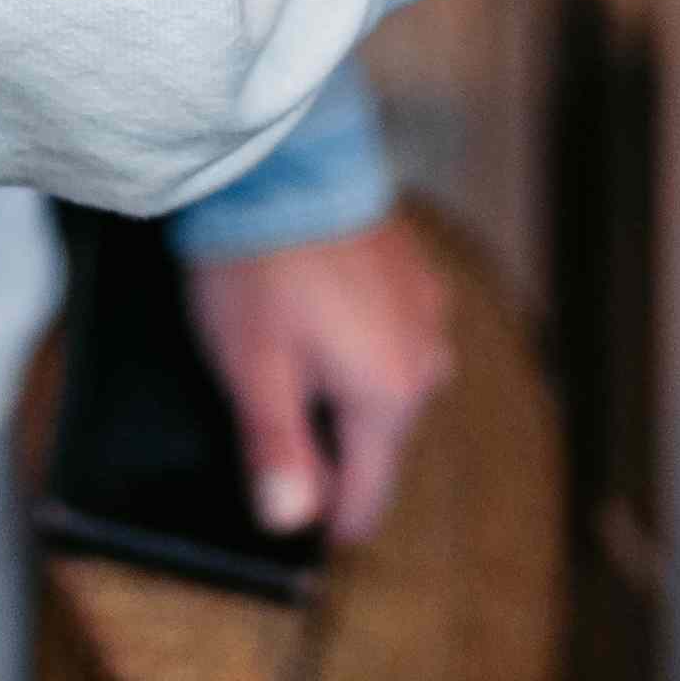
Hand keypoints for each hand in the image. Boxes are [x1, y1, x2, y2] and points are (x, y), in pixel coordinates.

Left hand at [182, 216, 451, 543]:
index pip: (365, 500)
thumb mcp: (252, 369)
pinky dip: (355, 341)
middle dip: (323, 444)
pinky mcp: (416, 277)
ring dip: (339, 388)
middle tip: (260, 406)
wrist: (284, 158)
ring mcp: (427, 316)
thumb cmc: (260, 264)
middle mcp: (425, 363)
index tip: (280, 513)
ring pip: (382, 389)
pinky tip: (310, 313)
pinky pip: (389, 338)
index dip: (319, 520)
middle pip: (372, 444)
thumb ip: (276, 452)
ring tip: (282, 352)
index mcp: (389, 397)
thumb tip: (291, 521)